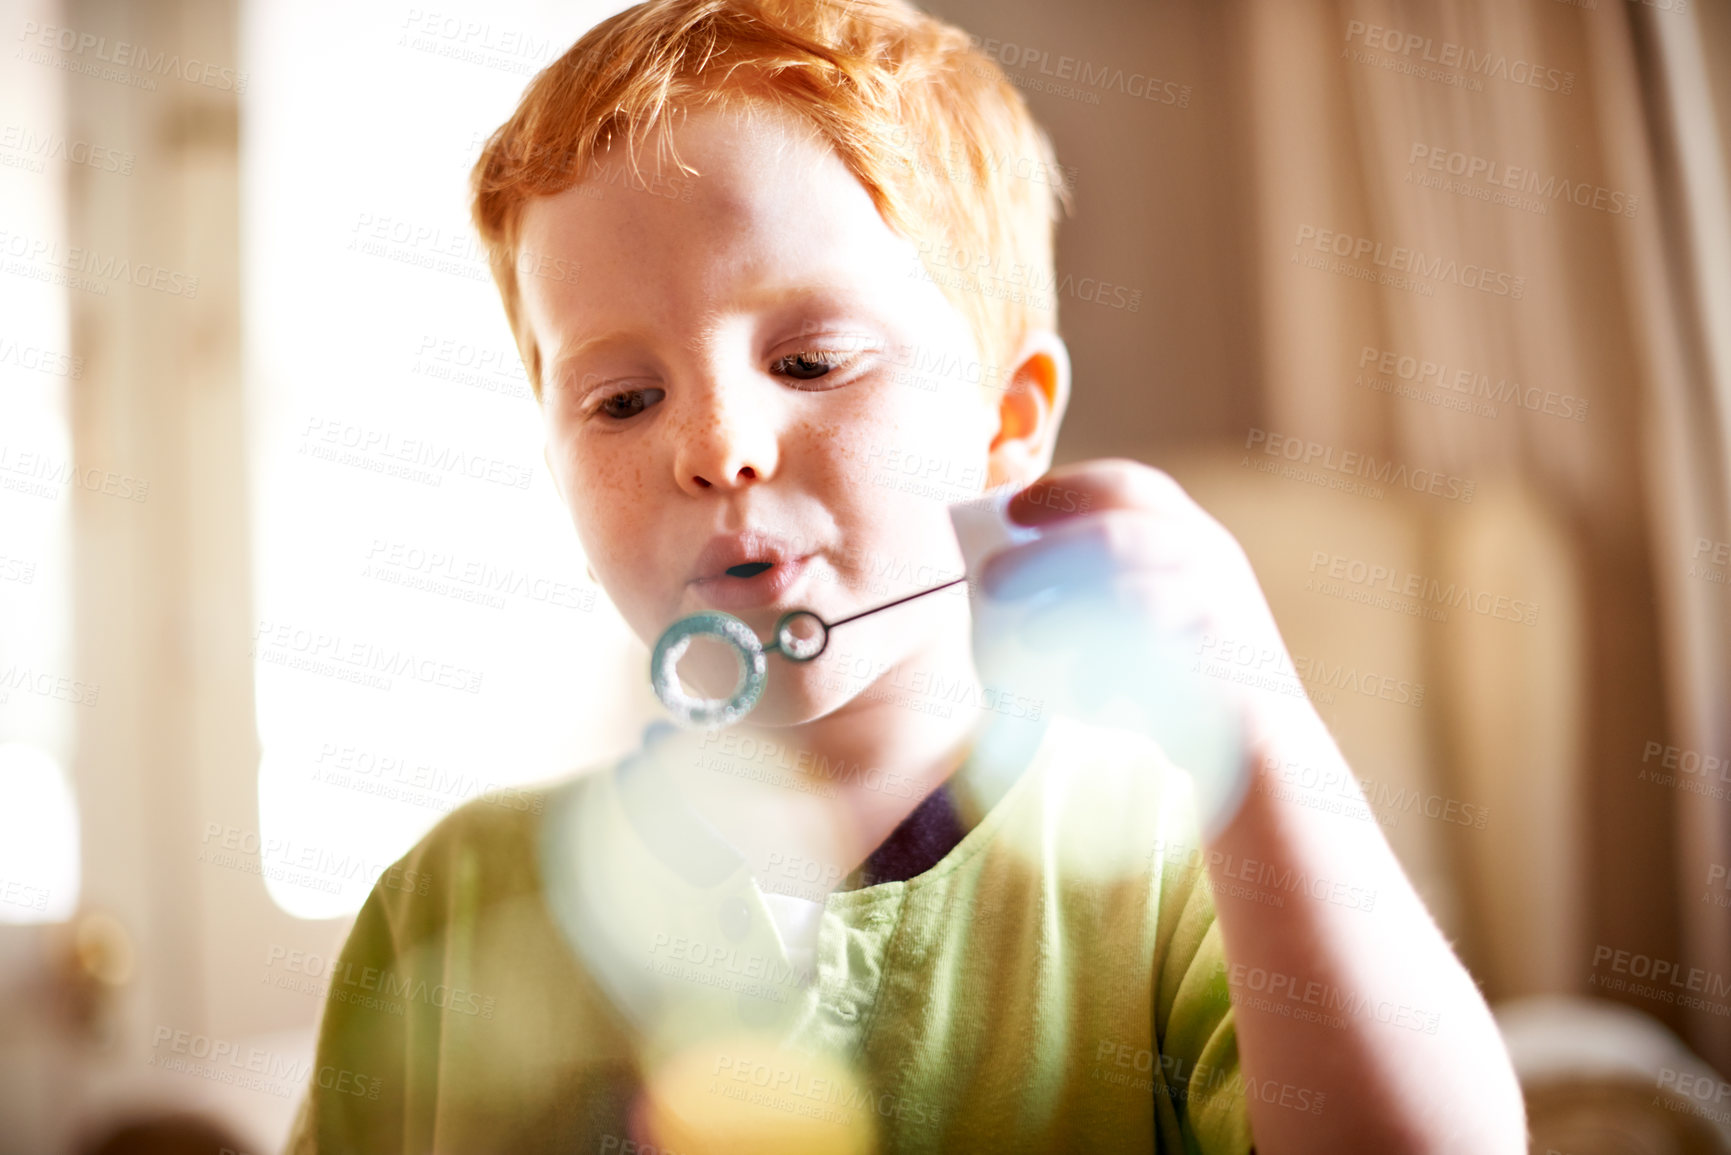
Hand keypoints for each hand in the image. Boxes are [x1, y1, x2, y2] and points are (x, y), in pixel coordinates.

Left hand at [974, 459, 1321, 831]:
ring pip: (1131, 580)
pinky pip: (1154, 643)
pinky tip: (1079, 690)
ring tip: (1022, 630)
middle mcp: (1208, 554)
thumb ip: (1079, 593)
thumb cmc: (1171, 684)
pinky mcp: (1225, 652)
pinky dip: (1106, 661)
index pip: (1125, 484)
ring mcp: (1221, 599)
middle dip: (1046, 546)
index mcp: (1186, 535)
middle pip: (1119, 523)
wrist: (1254, 751)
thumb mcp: (1127, 625)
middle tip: (990, 577)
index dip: (1062, 489)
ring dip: (1064, 597)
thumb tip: (992, 576)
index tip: (1008, 509)